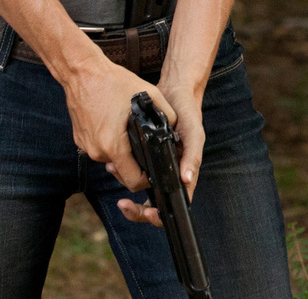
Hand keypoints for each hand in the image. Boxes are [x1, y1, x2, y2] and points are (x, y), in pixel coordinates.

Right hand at [64, 55, 170, 192]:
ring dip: (122, 151)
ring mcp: (86, 147)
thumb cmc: (112, 82)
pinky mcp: (80, 140)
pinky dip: (110, 142)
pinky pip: (100, 148)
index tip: (154, 171)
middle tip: (145, 146)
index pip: (133, 180)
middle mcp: (97, 151)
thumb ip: (167, 115)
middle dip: (136, 163)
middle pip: (122, 170)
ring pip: (111, 159)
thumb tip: (175, 130)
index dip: (147, 180)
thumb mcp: (150, 95)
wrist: (82, 73)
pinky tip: (116, 125)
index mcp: (114, 145)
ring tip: (130, 131)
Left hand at [116, 74, 203, 225]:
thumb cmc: (189, 113)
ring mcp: (158, 166)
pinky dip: (122, 170)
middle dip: (137, 209)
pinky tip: (113, 164)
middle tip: (123, 204)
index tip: (149, 213)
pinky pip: (133, 171)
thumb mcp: (194, 133)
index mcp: (184, 172)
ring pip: (140, 188)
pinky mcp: (146, 156)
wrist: (174, 92)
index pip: (175, 204)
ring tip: (114, 171)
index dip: (161, 214)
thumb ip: (192, 156)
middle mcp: (171, 173)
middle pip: (154, 204)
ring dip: (126, 183)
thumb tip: (186, 180)